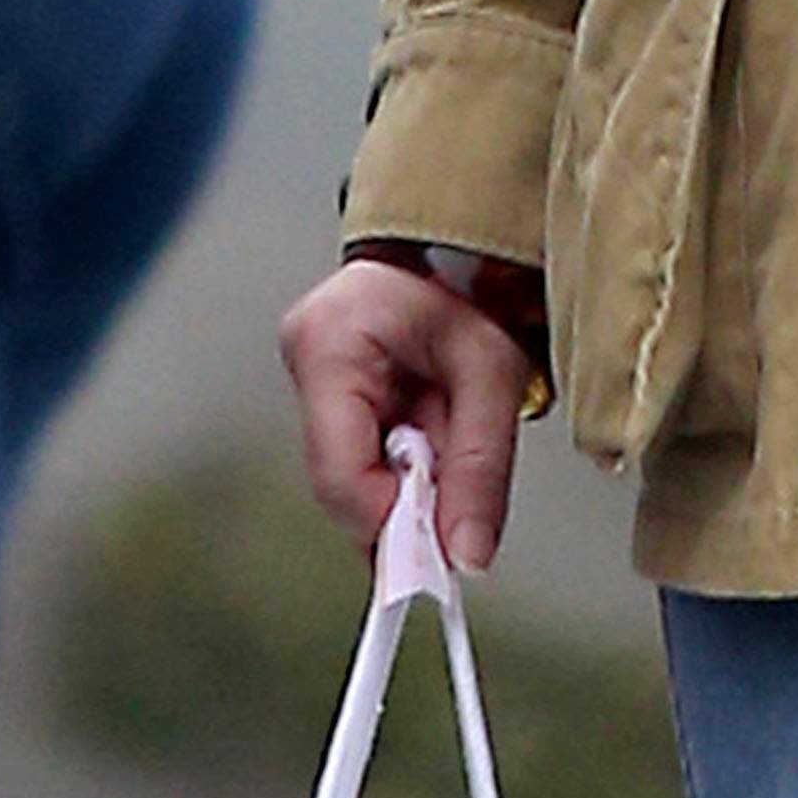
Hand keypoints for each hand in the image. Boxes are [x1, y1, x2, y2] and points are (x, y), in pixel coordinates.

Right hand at [277, 254, 538, 571]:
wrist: (460, 241)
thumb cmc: (472, 283)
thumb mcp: (492, 373)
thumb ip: (480, 466)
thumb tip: (467, 555)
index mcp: (330, 342)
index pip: (340, 471)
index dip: (390, 523)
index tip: (440, 555)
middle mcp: (305, 358)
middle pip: (343, 481)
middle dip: (405, 504)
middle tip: (460, 502)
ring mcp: (308, 376)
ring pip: (351, 476)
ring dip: (407, 482)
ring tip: (451, 437)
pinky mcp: (324, 391)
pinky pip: (358, 456)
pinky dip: (400, 465)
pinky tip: (431, 438)